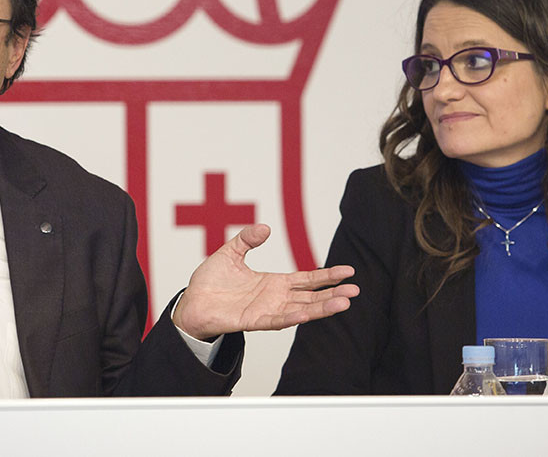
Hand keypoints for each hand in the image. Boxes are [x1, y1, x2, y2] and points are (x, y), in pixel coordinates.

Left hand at [172, 223, 358, 340]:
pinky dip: (292, 317)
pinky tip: (306, 314)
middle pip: (311, 296)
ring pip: (300, 309)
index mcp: (273, 282)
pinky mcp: (253, 321)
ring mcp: (266, 311)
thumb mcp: (230, 253)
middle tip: (356, 291)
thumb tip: (265, 227)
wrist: (191, 303)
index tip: (349, 272)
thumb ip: (248, 240)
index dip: (327, 276)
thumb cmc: (210, 282)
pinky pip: (276, 320)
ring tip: (344, 303)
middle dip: (333, 294)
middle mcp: (275, 298)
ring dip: (321, 308)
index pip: (307, 279)